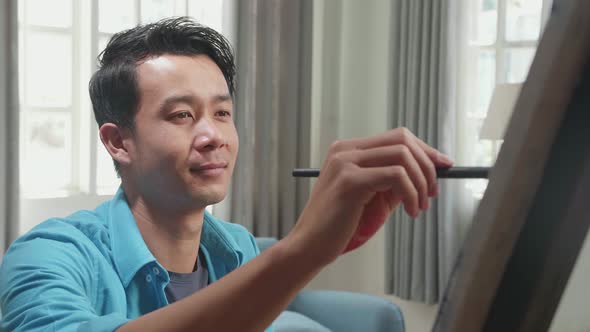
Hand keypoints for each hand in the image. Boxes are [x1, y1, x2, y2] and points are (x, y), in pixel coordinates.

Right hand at [287, 128, 452, 264]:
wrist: (311, 245)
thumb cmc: (341, 224)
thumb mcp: (374, 197)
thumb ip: (396, 180)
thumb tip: (431, 170)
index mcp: (349, 150)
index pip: (397, 137)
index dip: (425, 150)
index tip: (443, 167)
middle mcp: (345, 150)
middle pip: (402, 139)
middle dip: (427, 165)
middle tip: (432, 193)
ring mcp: (345, 162)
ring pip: (402, 156)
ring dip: (421, 183)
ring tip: (419, 207)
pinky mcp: (349, 181)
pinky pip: (395, 176)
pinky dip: (411, 193)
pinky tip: (410, 212)